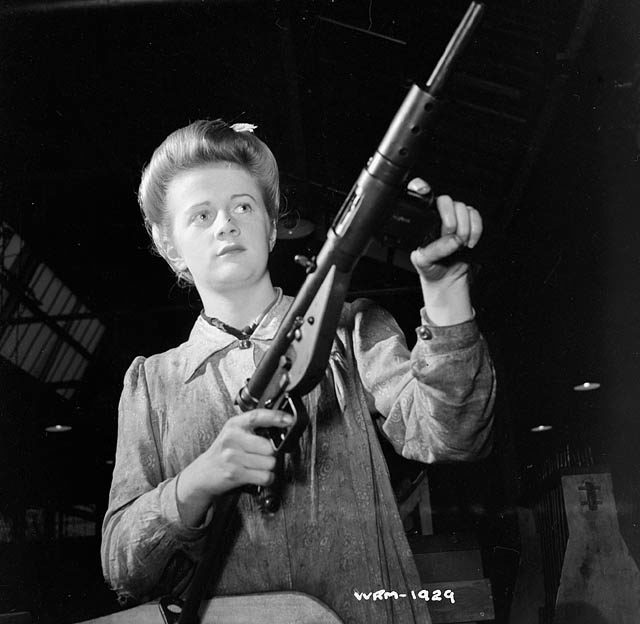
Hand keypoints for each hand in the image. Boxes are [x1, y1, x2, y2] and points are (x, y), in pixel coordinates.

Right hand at [176, 409, 290, 525]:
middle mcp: (232, 438)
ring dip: (268, 467)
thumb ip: (253, 429)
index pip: (257, 416)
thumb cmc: (223, 453)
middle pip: (269, 446)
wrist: (202, 474)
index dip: (276, 417)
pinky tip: (257, 475)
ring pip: (269, 463)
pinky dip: (266, 478)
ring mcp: (232, 456)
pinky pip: (265, 476)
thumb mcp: (234, 434)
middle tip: (262, 455)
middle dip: (271, 454)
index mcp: (234, 424)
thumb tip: (282, 426)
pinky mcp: (235, 473)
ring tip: (256, 466)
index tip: (289, 419)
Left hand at [406, 178, 479, 324]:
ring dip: (465, 228)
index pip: (419, 198)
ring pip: (463, 208)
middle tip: (450, 235)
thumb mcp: (423, 261)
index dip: (421, 187)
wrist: (446, 280)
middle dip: (451, 219)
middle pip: (446, 201)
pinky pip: (476, 216)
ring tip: (460, 244)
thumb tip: (451, 239)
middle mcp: (437, 216)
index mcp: (421, 222)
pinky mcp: (469, 224)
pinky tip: (469, 242)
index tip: (423, 191)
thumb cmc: (430, 268)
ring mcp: (454, 218)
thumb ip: (434, 249)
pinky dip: (476, 230)